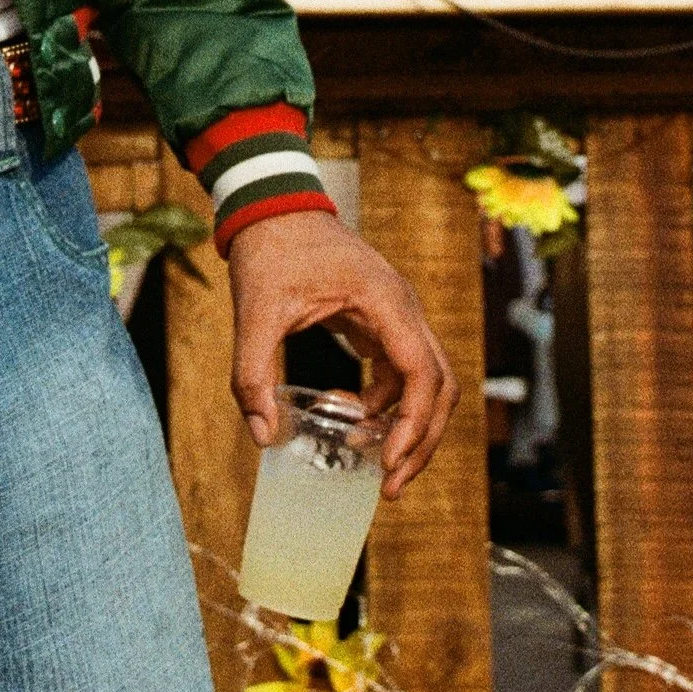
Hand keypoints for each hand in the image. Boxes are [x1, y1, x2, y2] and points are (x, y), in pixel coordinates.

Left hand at [227, 210, 456, 496]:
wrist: (273, 206)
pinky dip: (388, 403)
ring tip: (374, 464)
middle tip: (390, 485)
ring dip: (410, 425)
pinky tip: (354, 418)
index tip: (387, 463)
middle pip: (439, 385)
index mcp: (385, 302)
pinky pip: (403, 369)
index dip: (412, 425)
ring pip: (428, 381)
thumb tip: (261, 434)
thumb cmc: (271, 250)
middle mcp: (404, 308)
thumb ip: (253, 374)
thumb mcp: (256, 312)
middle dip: (421, 439)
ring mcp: (397, 313)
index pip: (422, 373)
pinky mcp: (383, 318)